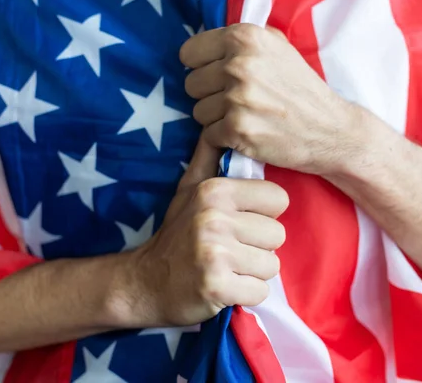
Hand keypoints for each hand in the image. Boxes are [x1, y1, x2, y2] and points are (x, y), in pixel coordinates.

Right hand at [117, 136, 288, 326]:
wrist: (144, 282)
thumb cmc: (176, 235)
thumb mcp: (188, 189)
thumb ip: (208, 157)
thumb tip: (217, 125)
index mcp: (214, 191)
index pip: (278, 199)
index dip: (263, 215)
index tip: (241, 225)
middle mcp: (214, 218)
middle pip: (278, 234)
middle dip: (259, 247)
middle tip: (231, 251)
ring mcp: (214, 253)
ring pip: (272, 265)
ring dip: (253, 272)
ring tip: (228, 268)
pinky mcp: (216, 286)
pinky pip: (260, 292)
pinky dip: (246, 295)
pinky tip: (225, 287)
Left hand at [180, 23, 364, 175]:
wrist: (332, 130)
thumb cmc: (303, 90)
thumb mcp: (279, 49)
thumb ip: (243, 42)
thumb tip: (207, 45)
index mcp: (245, 38)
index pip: (189, 53)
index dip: (202, 68)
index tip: (219, 78)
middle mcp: (239, 65)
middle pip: (192, 85)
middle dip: (210, 95)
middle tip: (239, 102)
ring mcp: (237, 98)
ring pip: (198, 112)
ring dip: (217, 119)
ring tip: (247, 117)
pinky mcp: (237, 129)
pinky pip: (208, 135)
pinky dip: (225, 139)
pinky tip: (249, 134)